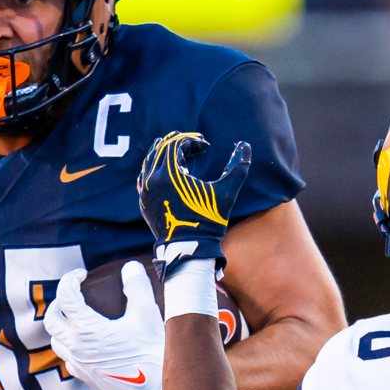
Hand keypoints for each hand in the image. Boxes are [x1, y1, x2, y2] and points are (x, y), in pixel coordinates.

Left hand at [45, 261, 164, 389]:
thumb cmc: (151, 351)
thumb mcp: (146, 313)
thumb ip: (136, 286)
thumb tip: (130, 268)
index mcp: (86, 329)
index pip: (65, 296)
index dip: (71, 279)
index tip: (82, 275)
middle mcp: (76, 348)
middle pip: (51, 320)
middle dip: (58, 303)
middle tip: (73, 295)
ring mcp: (80, 365)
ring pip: (56, 342)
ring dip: (61, 326)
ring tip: (75, 318)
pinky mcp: (87, 378)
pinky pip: (68, 360)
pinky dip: (71, 347)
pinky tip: (85, 344)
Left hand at [137, 131, 249, 269]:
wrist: (189, 249)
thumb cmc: (209, 221)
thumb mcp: (227, 192)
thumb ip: (238, 167)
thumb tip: (245, 145)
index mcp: (169, 175)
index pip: (176, 144)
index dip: (192, 140)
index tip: (205, 145)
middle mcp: (152, 181)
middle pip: (161, 149)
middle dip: (178, 142)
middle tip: (192, 142)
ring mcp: (145, 192)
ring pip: (149, 162)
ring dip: (163, 152)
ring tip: (176, 149)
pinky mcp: (144, 203)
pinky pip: (144, 177)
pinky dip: (154, 168)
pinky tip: (163, 168)